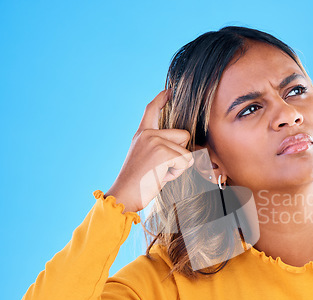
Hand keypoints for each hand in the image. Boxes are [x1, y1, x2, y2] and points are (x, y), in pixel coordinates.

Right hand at [104, 88, 193, 212]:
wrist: (125, 195)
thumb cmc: (138, 182)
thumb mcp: (147, 158)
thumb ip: (160, 147)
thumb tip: (184, 145)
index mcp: (141, 134)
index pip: (152, 110)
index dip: (161, 99)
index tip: (169, 90)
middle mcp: (147, 134)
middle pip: (183, 135)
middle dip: (180, 153)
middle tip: (161, 168)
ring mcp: (154, 141)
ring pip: (186, 150)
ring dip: (178, 166)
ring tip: (159, 173)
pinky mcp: (162, 152)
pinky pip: (185, 161)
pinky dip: (178, 172)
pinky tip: (161, 176)